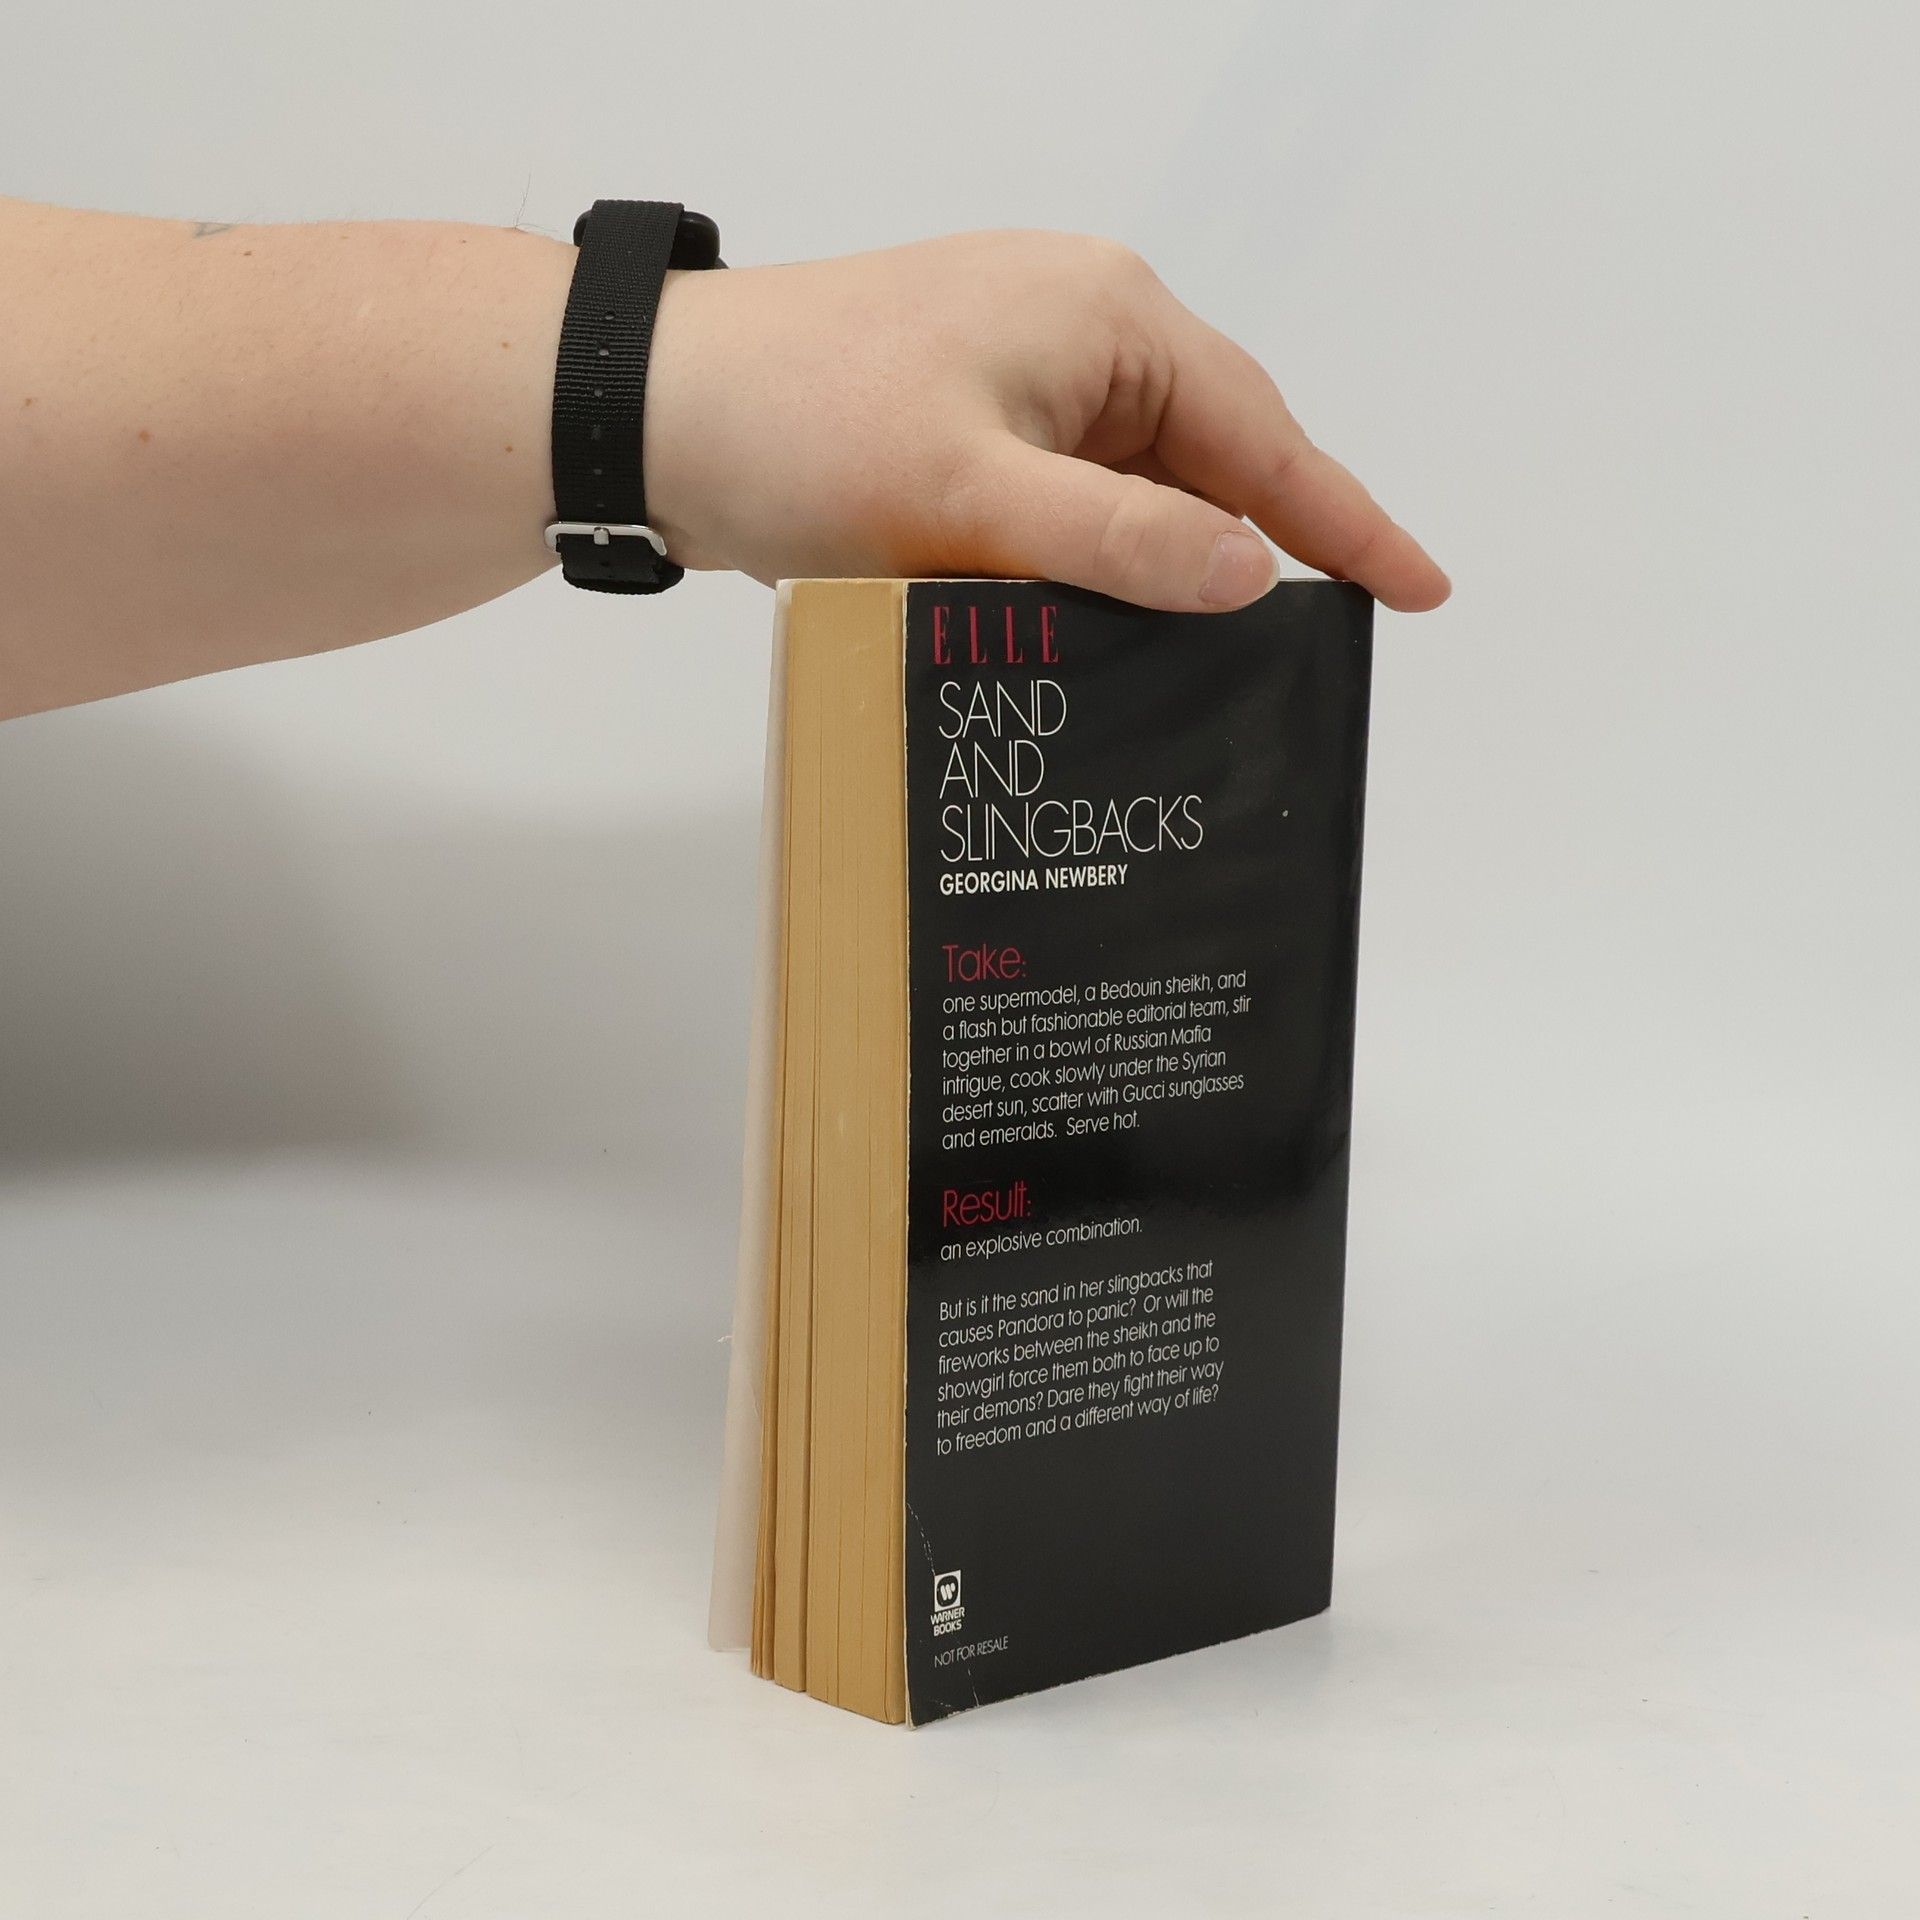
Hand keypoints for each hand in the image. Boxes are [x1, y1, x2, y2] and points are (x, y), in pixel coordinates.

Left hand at [645, 230, 1448, 613]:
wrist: (656, 415)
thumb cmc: (802, 428)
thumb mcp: (974, 497)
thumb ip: (1119, 540)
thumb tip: (1247, 575)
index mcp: (1110, 318)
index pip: (1263, 435)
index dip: (1346, 523)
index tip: (1421, 589)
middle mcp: (1083, 331)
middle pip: (1211, 461)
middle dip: (1254, 556)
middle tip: (1304, 662)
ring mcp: (1027, 375)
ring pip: (1139, 489)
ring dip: (1159, 569)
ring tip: (1196, 670)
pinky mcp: (976, 420)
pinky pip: (1074, 496)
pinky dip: (1092, 561)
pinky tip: (1098, 628)